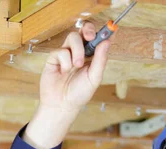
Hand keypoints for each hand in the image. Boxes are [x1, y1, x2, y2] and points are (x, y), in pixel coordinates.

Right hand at [24, 22, 109, 148]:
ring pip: (73, 37)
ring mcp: (67, 53)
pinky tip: (64, 72)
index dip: (104, 32)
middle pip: (84, 31)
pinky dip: (65, 61)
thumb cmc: (79, 94)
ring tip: (76, 65)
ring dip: (76, 50)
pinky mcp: (54, 57)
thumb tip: (107, 42)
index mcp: (93, 57)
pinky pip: (61, 50)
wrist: (62, 104)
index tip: (111, 28)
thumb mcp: (94, 78)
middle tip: (90, 37)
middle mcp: (80, 52)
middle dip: (88, 29)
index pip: (99, 40)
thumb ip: (100, 60)